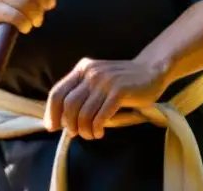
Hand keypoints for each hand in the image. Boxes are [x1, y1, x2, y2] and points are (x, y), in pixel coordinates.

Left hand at [44, 58, 168, 139]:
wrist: (152, 69)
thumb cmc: (123, 80)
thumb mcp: (98, 79)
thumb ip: (82, 93)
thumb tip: (61, 120)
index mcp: (83, 68)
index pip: (57, 92)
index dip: (51, 112)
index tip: (52, 127)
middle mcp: (91, 72)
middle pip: (68, 105)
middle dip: (69, 124)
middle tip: (76, 133)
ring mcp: (105, 81)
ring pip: (84, 113)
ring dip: (84, 130)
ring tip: (91, 134)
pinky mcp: (119, 90)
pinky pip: (100, 116)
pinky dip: (97, 128)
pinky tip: (100, 132)